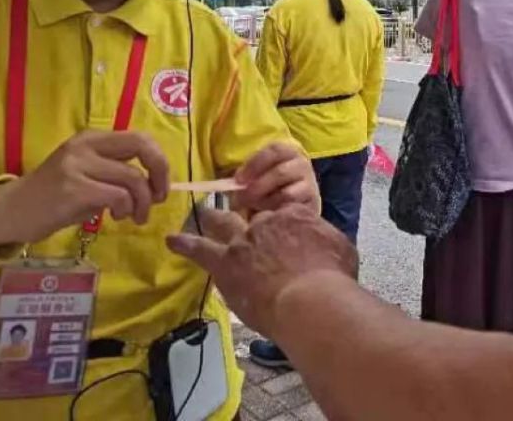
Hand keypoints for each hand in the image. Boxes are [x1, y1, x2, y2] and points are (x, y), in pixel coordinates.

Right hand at [0, 131, 168, 247]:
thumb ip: (116, 170)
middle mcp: (86, 146)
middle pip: (142, 146)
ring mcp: (78, 166)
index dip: (159, 161)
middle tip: (158, 198)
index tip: (160, 185)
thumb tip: (156, 181)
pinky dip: (125, 209)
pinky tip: (115, 217)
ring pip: (133, 178)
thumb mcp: (87, 173)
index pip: (140, 138)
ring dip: (142, 203)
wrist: (12, 211)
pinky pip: (118, 196)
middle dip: (160, 173)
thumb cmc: (55, 196)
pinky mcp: (74, 189)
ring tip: (133, 216)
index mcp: (92, 138)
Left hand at [167, 205, 356, 334]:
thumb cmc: (332, 278)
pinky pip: (199, 249)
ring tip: (202, 214)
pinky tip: (171, 240)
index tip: (283, 232)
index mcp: (295, 217)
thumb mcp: (341, 249)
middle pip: (252, 213)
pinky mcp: (224, 263)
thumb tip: (327, 246)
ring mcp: (242, 241)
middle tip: (243, 216)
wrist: (309, 299)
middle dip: (247, 213)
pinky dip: (184, 243)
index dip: (282, 222)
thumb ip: (327, 241)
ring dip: (212, 219)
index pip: (284, 212)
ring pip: (222, 223)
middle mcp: (266, 223)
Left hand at [232, 143, 319, 214]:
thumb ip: (247, 177)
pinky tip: (270, 213)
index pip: (275, 150)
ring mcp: (310, 183)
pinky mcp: (312, 202)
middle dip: (258, 187)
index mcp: (287, 151)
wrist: (290, 207)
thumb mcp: (257, 176)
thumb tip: (232, 184)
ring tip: (255, 207)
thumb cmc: (268, 188)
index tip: (238, 179)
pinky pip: (292, 208)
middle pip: (280, 172)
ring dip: (266, 202)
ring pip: (286, 192)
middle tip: (242, 199)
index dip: (255, 164)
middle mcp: (302, 163)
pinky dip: (277, 211)